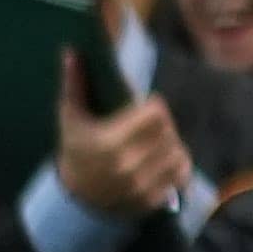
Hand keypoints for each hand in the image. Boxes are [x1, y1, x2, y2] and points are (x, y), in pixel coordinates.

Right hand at [51, 75, 186, 221]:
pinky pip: (181, 175)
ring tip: (157, 140)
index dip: (155, 105)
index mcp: (110, 142)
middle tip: (151, 122)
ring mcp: (142, 185)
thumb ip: (74, 84)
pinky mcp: (153, 199)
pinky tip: (163, 159)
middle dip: (163, 123)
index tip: (147, 105)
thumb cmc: (76, 149)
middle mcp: (128, 165)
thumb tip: (71, 52)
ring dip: (172, 142)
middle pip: (168, 131)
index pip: (156, 114)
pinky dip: (177, 164)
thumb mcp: (71, 117)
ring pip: (179, 152)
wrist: (77, 197)